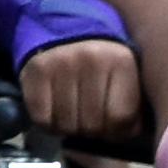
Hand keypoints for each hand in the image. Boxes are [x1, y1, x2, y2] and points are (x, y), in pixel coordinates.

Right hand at [21, 34, 143, 141]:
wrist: (67, 32)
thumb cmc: (104, 67)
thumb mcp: (128, 80)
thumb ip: (131, 109)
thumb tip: (123, 135)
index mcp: (121, 61)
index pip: (120, 118)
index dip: (117, 132)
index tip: (112, 125)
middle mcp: (90, 59)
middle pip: (92, 125)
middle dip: (92, 131)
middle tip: (90, 119)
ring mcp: (60, 62)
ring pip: (67, 125)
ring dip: (70, 129)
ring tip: (74, 114)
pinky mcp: (36, 70)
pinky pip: (42, 119)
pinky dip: (49, 124)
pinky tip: (55, 111)